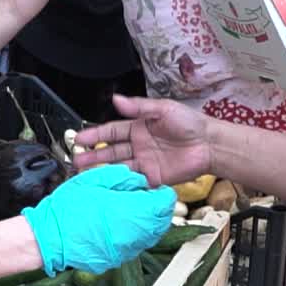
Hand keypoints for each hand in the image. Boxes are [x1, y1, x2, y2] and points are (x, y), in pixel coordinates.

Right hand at [22, 165, 175, 274]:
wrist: (49, 239)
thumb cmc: (66, 209)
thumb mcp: (93, 181)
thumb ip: (120, 177)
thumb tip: (138, 180)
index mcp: (128, 210)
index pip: (162, 205)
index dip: (164, 196)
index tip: (160, 191)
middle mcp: (132, 234)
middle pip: (161, 223)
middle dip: (160, 211)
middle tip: (152, 201)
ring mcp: (125, 250)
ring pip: (150, 237)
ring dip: (149, 224)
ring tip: (139, 212)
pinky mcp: (116, 260)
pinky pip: (135, 247)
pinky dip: (136, 236)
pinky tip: (124, 227)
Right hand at [74, 95, 214, 186]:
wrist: (210, 144)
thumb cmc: (190, 123)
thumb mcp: (163, 109)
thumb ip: (139, 107)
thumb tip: (115, 99)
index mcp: (138, 127)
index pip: (112, 132)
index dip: (95, 135)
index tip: (80, 138)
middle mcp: (138, 146)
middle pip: (110, 151)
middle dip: (93, 155)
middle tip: (76, 160)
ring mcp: (145, 163)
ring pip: (118, 167)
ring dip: (102, 170)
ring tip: (84, 174)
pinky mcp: (153, 178)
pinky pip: (134, 182)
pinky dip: (120, 184)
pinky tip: (107, 186)